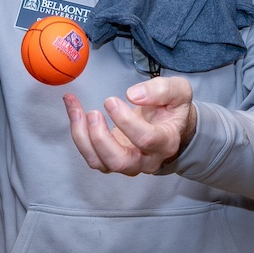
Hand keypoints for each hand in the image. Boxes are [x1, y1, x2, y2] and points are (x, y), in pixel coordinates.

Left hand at [63, 76, 196, 175]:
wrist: (170, 125)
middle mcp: (146, 159)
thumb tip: (133, 94)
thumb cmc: (172, 108)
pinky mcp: (110, 159)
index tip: (111, 100)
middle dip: (101, 139)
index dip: (126, 122)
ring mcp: (127, 162)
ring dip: (82, 137)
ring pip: (100, 162)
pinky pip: (91, 155)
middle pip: (120, 161)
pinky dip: (78, 134)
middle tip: (93, 113)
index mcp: (166, 143)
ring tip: (76, 109)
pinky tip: (74, 110)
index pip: (146, 139)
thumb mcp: (178, 91)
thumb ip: (161, 90)